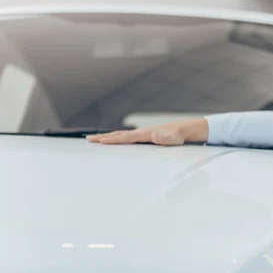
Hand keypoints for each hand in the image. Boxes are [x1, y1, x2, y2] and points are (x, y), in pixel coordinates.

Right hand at [86, 118, 207, 144]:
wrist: (184, 130)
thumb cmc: (179, 136)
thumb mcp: (174, 138)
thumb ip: (165, 137)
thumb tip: (155, 136)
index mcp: (145, 134)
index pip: (126, 137)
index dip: (113, 140)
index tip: (100, 141)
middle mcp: (141, 133)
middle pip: (119, 135)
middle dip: (103, 137)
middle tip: (88, 139)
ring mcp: (141, 134)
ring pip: (121, 136)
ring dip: (107, 138)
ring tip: (94, 140)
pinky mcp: (144, 137)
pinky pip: (126, 139)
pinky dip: (116, 139)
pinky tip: (111, 142)